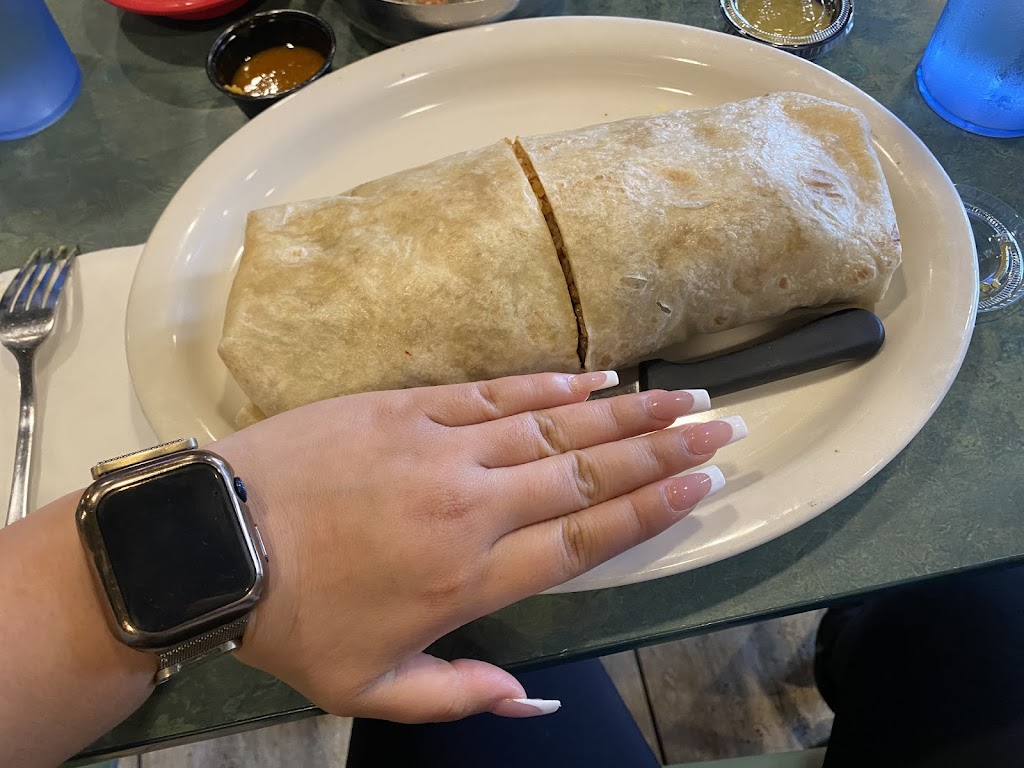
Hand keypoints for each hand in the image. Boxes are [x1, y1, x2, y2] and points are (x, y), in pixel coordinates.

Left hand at [213, 371, 745, 722]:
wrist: (215, 544)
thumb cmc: (294, 622)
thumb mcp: (371, 688)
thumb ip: (459, 694)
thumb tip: (531, 699)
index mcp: (471, 578)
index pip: (586, 539)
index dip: (651, 510)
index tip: (705, 485)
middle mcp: (472, 506)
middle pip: (588, 473)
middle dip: (664, 451)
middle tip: (723, 426)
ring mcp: (441, 448)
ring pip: (553, 425)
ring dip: (624, 412)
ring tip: (681, 397)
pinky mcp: (407, 407)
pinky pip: (493, 392)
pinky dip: (549, 384)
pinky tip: (594, 376)